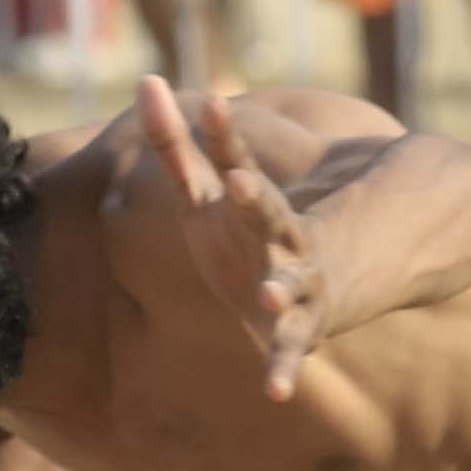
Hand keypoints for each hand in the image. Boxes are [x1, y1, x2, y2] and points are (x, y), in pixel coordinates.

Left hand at [100, 72, 317, 400]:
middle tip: (240, 184)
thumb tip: (143, 79)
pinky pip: (289, 351)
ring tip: (269, 299)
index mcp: (254, 203)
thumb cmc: (243, 232)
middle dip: (255, 200)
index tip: (213, 102)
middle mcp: (281, 237)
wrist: (327, 277)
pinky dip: (282, 370)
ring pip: (290, 285)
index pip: (237, 162)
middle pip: (268, 214)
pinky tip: (275, 392)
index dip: (224, 137)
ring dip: (280, 291)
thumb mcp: (204, 192)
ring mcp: (296, 282)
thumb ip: (174, 142)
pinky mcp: (300, 328)